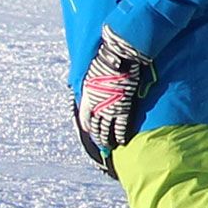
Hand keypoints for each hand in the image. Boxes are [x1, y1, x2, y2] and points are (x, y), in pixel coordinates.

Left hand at [73, 31, 155, 168]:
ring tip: (109, 147)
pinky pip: (120, 127)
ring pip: (106, 130)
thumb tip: (90, 84)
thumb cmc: (105, 63)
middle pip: (95, 127)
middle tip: (100, 145)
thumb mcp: (91, 74)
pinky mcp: (122, 109)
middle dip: (97, 137)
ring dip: (106, 139)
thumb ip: (92, 84)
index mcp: (88, 98)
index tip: (89, 132)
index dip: (87, 127)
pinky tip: (121, 141)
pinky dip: (120, 135)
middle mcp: (96, 106)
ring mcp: (109, 109)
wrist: (117, 60)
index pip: (85, 118)